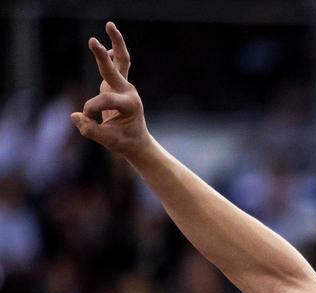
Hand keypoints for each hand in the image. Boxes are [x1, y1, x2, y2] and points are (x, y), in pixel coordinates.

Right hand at [70, 22, 152, 159]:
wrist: (137, 143)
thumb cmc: (123, 142)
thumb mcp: (108, 141)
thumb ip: (90, 130)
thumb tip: (75, 115)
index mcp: (130, 106)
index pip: (102, 100)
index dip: (90, 110)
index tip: (87, 119)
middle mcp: (129, 92)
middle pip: (116, 69)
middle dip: (102, 56)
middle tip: (91, 41)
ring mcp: (125, 87)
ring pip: (122, 60)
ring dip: (115, 41)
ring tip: (110, 24)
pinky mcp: (119, 85)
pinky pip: (118, 64)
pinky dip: (113, 51)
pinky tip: (108, 41)